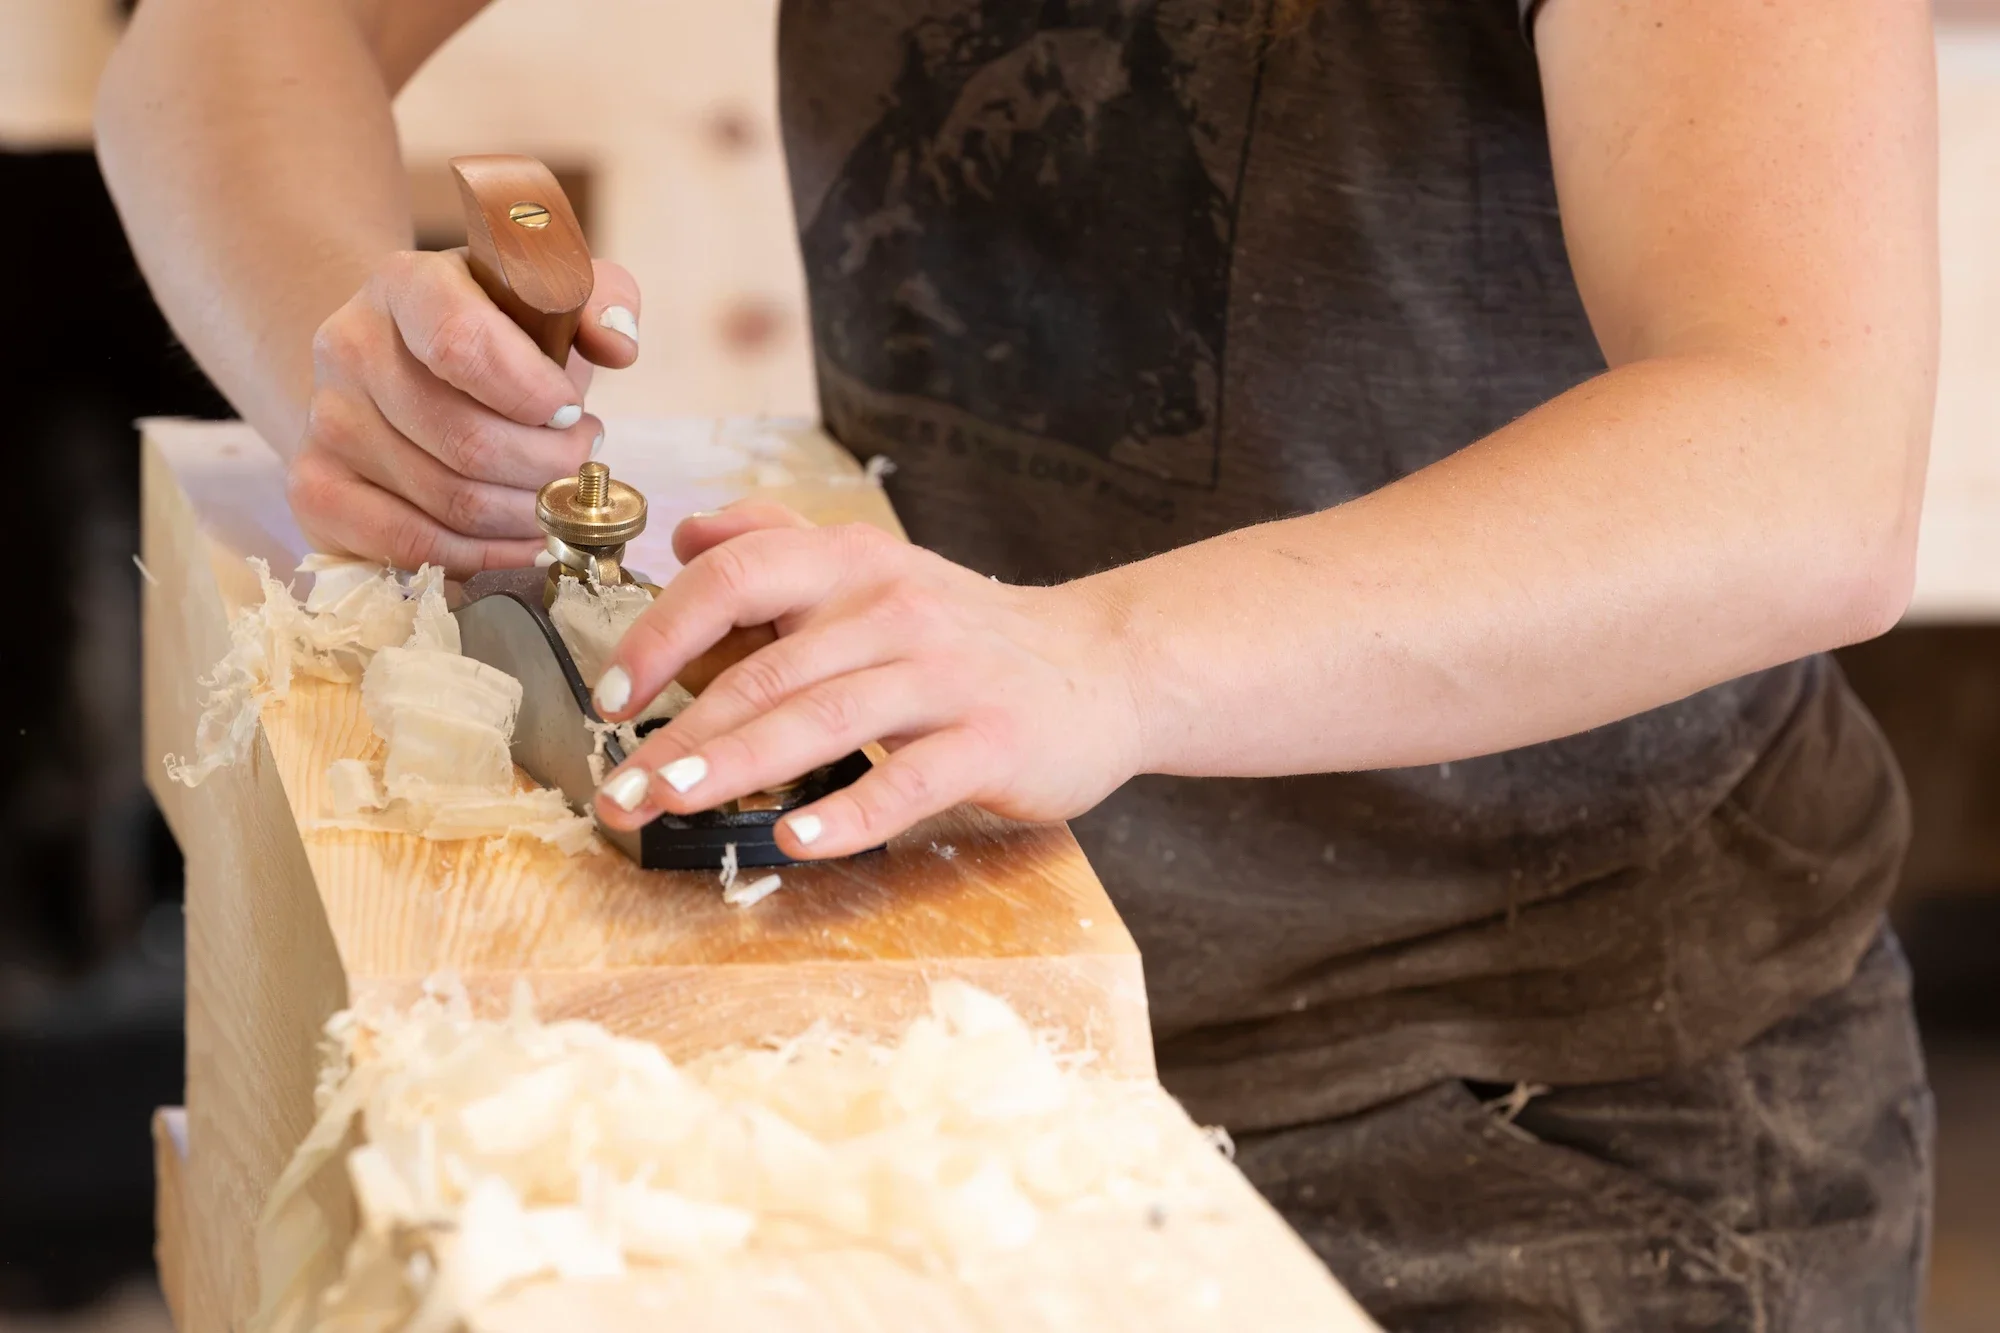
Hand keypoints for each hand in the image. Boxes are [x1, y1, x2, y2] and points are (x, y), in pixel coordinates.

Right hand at [286, 249, 641, 575]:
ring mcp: (328, 423)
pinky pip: (410, 547)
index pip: (462, 344)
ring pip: (450, 501)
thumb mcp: (550, 294)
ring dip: (527, 513)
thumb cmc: (496, 335)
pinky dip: (482, 555)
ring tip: (555, 489)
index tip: (574, 411)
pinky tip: (519, 537)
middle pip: (467, 440)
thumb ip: (601, 297)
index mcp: (406, 285)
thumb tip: (618, 344)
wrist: (400, 363)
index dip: (533, 394)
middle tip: (580, 460)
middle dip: (549, 466)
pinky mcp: (317, 489)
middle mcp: (350, 348)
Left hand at [589, 503, 1142, 858]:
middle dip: (678, 732)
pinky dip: (848, 814)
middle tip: (616, 789)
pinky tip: (795, 839)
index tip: (610, 696)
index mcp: (854, 566)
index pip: (736, 576)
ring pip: (823, 720)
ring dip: (735, 765)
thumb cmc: (972, 635)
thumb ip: (780, 547)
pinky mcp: (992, 741)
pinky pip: (908, 780)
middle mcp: (895, 611)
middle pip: (766, 667)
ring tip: (670, 801)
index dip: (660, 633)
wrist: (1106, 665)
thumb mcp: (878, 572)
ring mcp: (946, 677)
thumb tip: (686, 532)